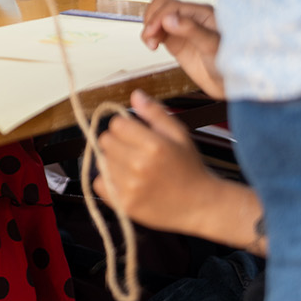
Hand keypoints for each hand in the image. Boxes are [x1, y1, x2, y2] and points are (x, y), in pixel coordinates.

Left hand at [93, 91, 219, 230]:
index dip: (125, 127)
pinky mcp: (124, 204)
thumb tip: (135, 94)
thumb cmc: (190, 168)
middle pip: (105, 141)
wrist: (201, 206)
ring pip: (102, 161)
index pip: (116, 124)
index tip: (135, 135)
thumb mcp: (180, 135)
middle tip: (135, 152)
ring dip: (113, 162)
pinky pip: (98, 183)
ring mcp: (130, 187)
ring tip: (134, 169)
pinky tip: (127, 182)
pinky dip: (108, 181)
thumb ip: (155, 113)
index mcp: (154, 145)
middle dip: (118, 143)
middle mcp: (139, 165)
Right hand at [141, 0, 223, 97]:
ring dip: (148, 27)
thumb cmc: (232, 64)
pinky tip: (153, 45)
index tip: (153, 32)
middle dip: (152, 19)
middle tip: (151, 37)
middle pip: (162, 5)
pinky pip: (157, 31)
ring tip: (152, 43)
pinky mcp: (176, 42)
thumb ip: (192, 30)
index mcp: (202, 13)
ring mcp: (182, 30)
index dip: (159, 17)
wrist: (231, 84)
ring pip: (157, 16)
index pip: (172, 6)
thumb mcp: (213, 46)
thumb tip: (169, 18)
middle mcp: (191, 18)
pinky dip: (150, 36)